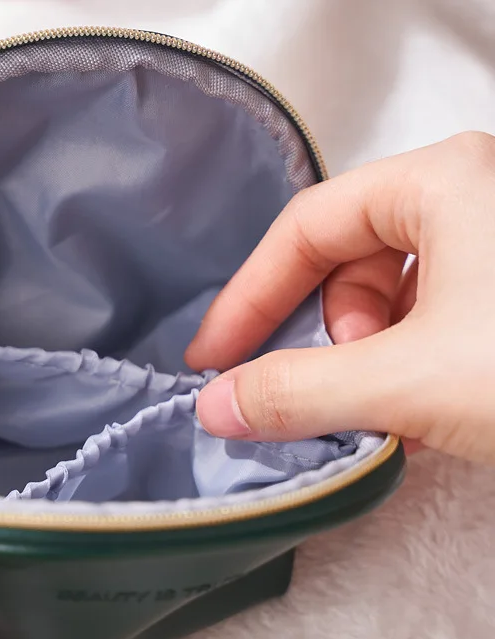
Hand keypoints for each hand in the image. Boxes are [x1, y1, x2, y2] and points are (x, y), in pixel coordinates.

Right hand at [186, 131, 494, 463]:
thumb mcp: (412, 380)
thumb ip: (299, 391)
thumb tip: (221, 406)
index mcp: (446, 182)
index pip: (307, 228)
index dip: (249, 297)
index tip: (215, 357)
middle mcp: (477, 199)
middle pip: (349, 261)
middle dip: (327, 335)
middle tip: (332, 390)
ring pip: (392, 297)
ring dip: (369, 361)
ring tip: (394, 409)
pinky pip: (432, 322)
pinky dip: (408, 369)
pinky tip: (423, 412)